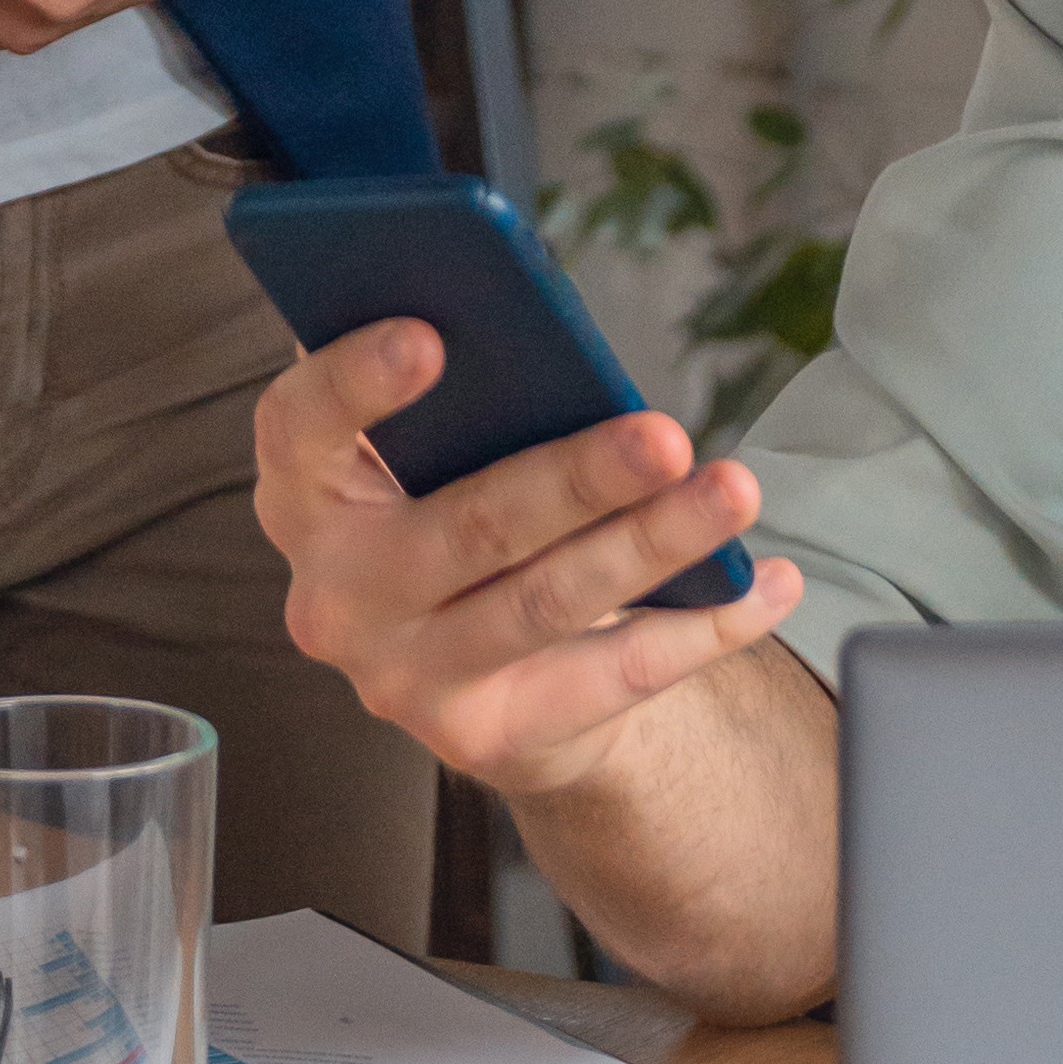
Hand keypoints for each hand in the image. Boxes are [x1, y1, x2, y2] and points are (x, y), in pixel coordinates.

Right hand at [248, 321, 803, 801]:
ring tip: (733, 492)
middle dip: (578, 478)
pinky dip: (703, 625)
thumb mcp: (423, 455)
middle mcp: (337, 595)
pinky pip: (613, 676)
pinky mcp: (484, 738)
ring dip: (654, 545)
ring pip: (547, 602)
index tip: (430, 336)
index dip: (354, 383)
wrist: (476, 681)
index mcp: (305, 496)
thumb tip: (534, 325)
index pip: (297, 428)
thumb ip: (450, 397)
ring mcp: (404, 677)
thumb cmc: (454, 513)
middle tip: (664, 436)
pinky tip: (765, 581)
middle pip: (468, 525)